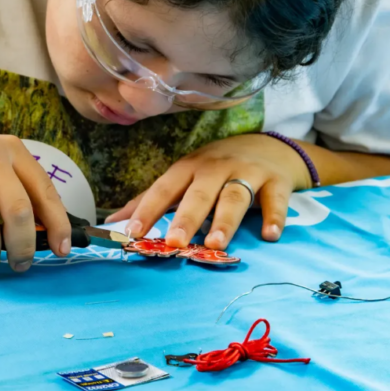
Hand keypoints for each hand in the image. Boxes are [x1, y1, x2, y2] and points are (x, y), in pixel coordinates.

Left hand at [105, 133, 312, 249]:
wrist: (270, 147)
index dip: (148, 209)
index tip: (133, 232)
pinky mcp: (276, 182)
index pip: (164, 188)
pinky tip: (269, 235)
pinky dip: (274, 217)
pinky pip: (275, 199)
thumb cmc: (217, 168)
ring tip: (216, 243)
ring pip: (234, 196)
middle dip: (186, 218)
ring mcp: (247, 172)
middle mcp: (215, 168)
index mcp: (188, 168)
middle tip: (174, 243)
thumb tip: (113, 222)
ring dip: (225, 220)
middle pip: (199, 193)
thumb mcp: (185, 177)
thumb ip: (153, 200)